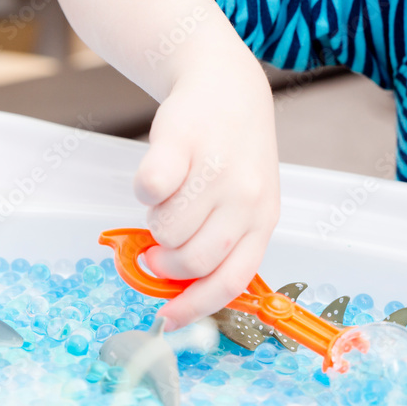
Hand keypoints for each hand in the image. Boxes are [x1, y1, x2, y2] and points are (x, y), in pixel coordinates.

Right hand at [134, 66, 279, 330]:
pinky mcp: (182, 143)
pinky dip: (143, 190)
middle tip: (156, 248)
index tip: (169, 320)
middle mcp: (246, 198)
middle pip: (191, 260)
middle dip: (164, 263)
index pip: (231, 280)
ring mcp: (216, 170)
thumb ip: (221, 242)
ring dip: (155, 222)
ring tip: (169, 198)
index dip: (196, 307)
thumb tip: (177, 290)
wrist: (226, 86)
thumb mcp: (246, 201)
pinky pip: (148, 190)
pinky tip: (158, 175)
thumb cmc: (232, 153)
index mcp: (263, 220)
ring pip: (165, 230)